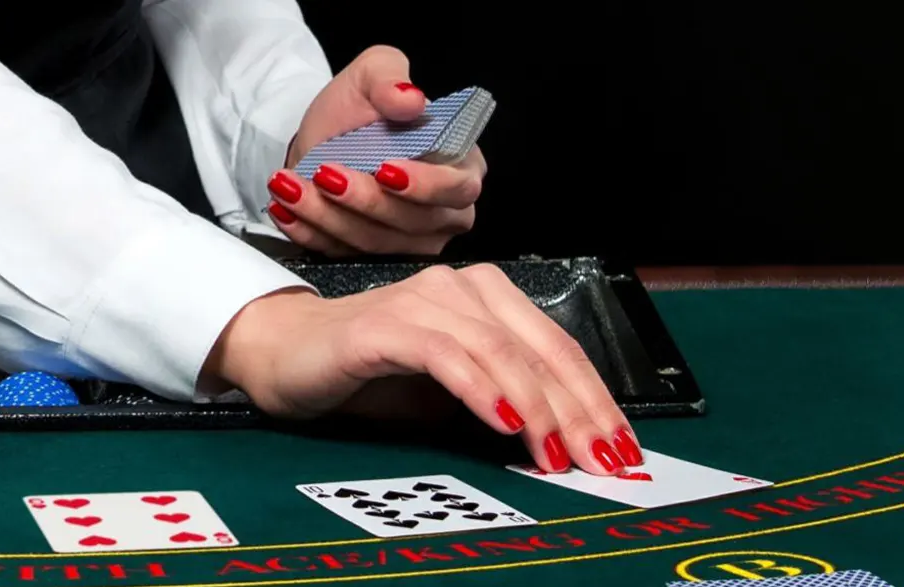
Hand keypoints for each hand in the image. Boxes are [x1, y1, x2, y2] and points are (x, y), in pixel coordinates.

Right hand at [205, 264, 640, 475]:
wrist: (281, 355)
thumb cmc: (365, 375)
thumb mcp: (448, 393)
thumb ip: (502, 401)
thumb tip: (566, 442)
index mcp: (485, 298)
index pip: (558, 347)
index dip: (596, 399)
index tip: (622, 449)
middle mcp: (461, 287)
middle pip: (541, 348)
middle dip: (581, 410)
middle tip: (604, 461)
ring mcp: (424, 300)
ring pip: (502, 351)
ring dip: (540, 408)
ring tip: (561, 454)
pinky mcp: (386, 326)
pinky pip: (448, 355)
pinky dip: (483, 389)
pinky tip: (506, 421)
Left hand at [265, 45, 488, 255]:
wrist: (322, 137)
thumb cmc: (360, 106)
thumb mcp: (373, 72)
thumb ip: (391, 78)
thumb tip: (411, 99)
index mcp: (461, 165)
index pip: (457, 187)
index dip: (424, 185)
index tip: (384, 169)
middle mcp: (445, 211)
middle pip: (414, 222)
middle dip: (365, 202)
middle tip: (325, 175)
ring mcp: (410, 240)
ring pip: (374, 242)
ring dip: (328, 216)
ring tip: (290, 187)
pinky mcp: (373, 256)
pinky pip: (342, 254)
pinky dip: (310, 233)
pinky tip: (285, 210)